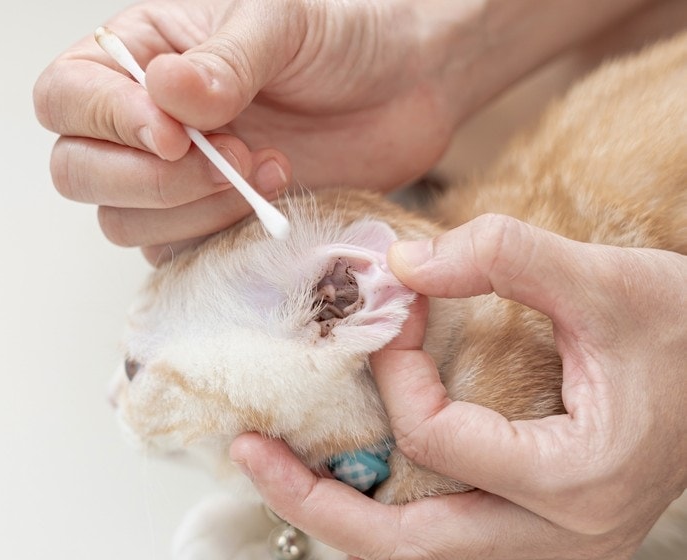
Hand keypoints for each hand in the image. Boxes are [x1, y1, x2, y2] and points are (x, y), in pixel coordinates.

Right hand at [34, 0, 647, 261]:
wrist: (405, 89)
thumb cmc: (343, 38)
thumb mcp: (282, 24)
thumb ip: (224, 62)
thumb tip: (168, 97)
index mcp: (143, 57)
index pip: (67, 97)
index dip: (107, 123)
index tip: (175, 135)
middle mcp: (149, 123)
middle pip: (81, 172)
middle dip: (152, 179)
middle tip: (232, 156)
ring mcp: (180, 180)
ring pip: (128, 223)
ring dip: (194, 209)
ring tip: (269, 169)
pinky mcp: (216, 222)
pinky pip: (181, 254)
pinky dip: (219, 239)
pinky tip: (273, 201)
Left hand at [230, 214, 686, 558]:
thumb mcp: (606, 279)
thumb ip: (504, 257)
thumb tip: (403, 264)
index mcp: (575, 480)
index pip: (439, 439)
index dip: (396, 370)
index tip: (392, 314)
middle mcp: (561, 537)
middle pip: (407, 548)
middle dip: (318, 502)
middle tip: (252, 456)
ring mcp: (550, 548)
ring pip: (421, 558)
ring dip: (344, 520)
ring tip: (283, 477)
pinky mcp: (541, 532)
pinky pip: (445, 542)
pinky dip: (388, 516)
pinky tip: (354, 481)